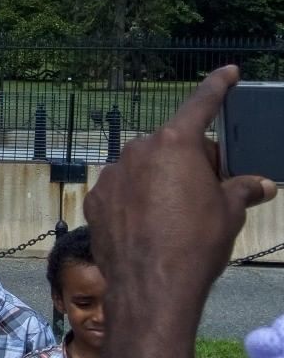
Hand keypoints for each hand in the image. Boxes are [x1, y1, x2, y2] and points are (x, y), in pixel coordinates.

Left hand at [85, 65, 275, 301]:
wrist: (151, 285)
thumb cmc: (195, 243)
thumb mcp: (229, 212)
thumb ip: (243, 189)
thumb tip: (263, 184)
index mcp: (174, 143)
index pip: (200, 104)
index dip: (217, 86)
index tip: (227, 71)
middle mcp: (137, 151)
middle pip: (170, 145)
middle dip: (188, 161)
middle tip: (205, 192)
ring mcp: (111, 175)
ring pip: (142, 169)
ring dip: (158, 182)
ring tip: (173, 217)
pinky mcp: (95, 200)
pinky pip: (121, 191)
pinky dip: (134, 200)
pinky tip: (146, 226)